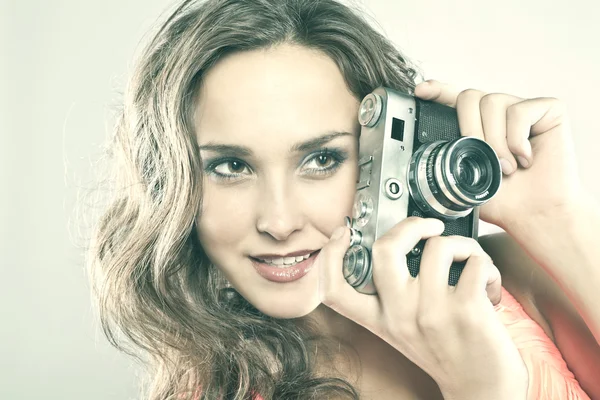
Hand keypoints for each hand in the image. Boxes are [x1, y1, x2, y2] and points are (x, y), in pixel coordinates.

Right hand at [317, 217, 527, 398]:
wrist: (483, 390)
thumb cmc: (448, 353)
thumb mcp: (405, 329)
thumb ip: (393, 297)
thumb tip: (399, 246)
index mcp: (381, 320)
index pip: (335, 290)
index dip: (329, 256)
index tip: (344, 234)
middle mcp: (399, 315)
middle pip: (384, 249)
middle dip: (410, 225)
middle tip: (431, 228)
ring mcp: (431, 312)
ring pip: (439, 245)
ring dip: (463, 245)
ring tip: (471, 262)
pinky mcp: (466, 310)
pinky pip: (475, 262)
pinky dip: (487, 266)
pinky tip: (488, 285)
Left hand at [414, 80, 581, 229]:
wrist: (535, 214)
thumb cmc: (505, 199)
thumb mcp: (464, 179)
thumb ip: (449, 157)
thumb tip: (430, 149)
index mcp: (478, 126)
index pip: (454, 98)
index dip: (437, 91)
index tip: (421, 91)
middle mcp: (499, 113)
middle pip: (469, 97)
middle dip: (469, 130)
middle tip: (482, 159)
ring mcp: (523, 108)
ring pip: (492, 102)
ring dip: (495, 141)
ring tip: (506, 166)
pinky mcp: (548, 109)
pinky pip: (520, 111)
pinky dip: (517, 139)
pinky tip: (525, 158)